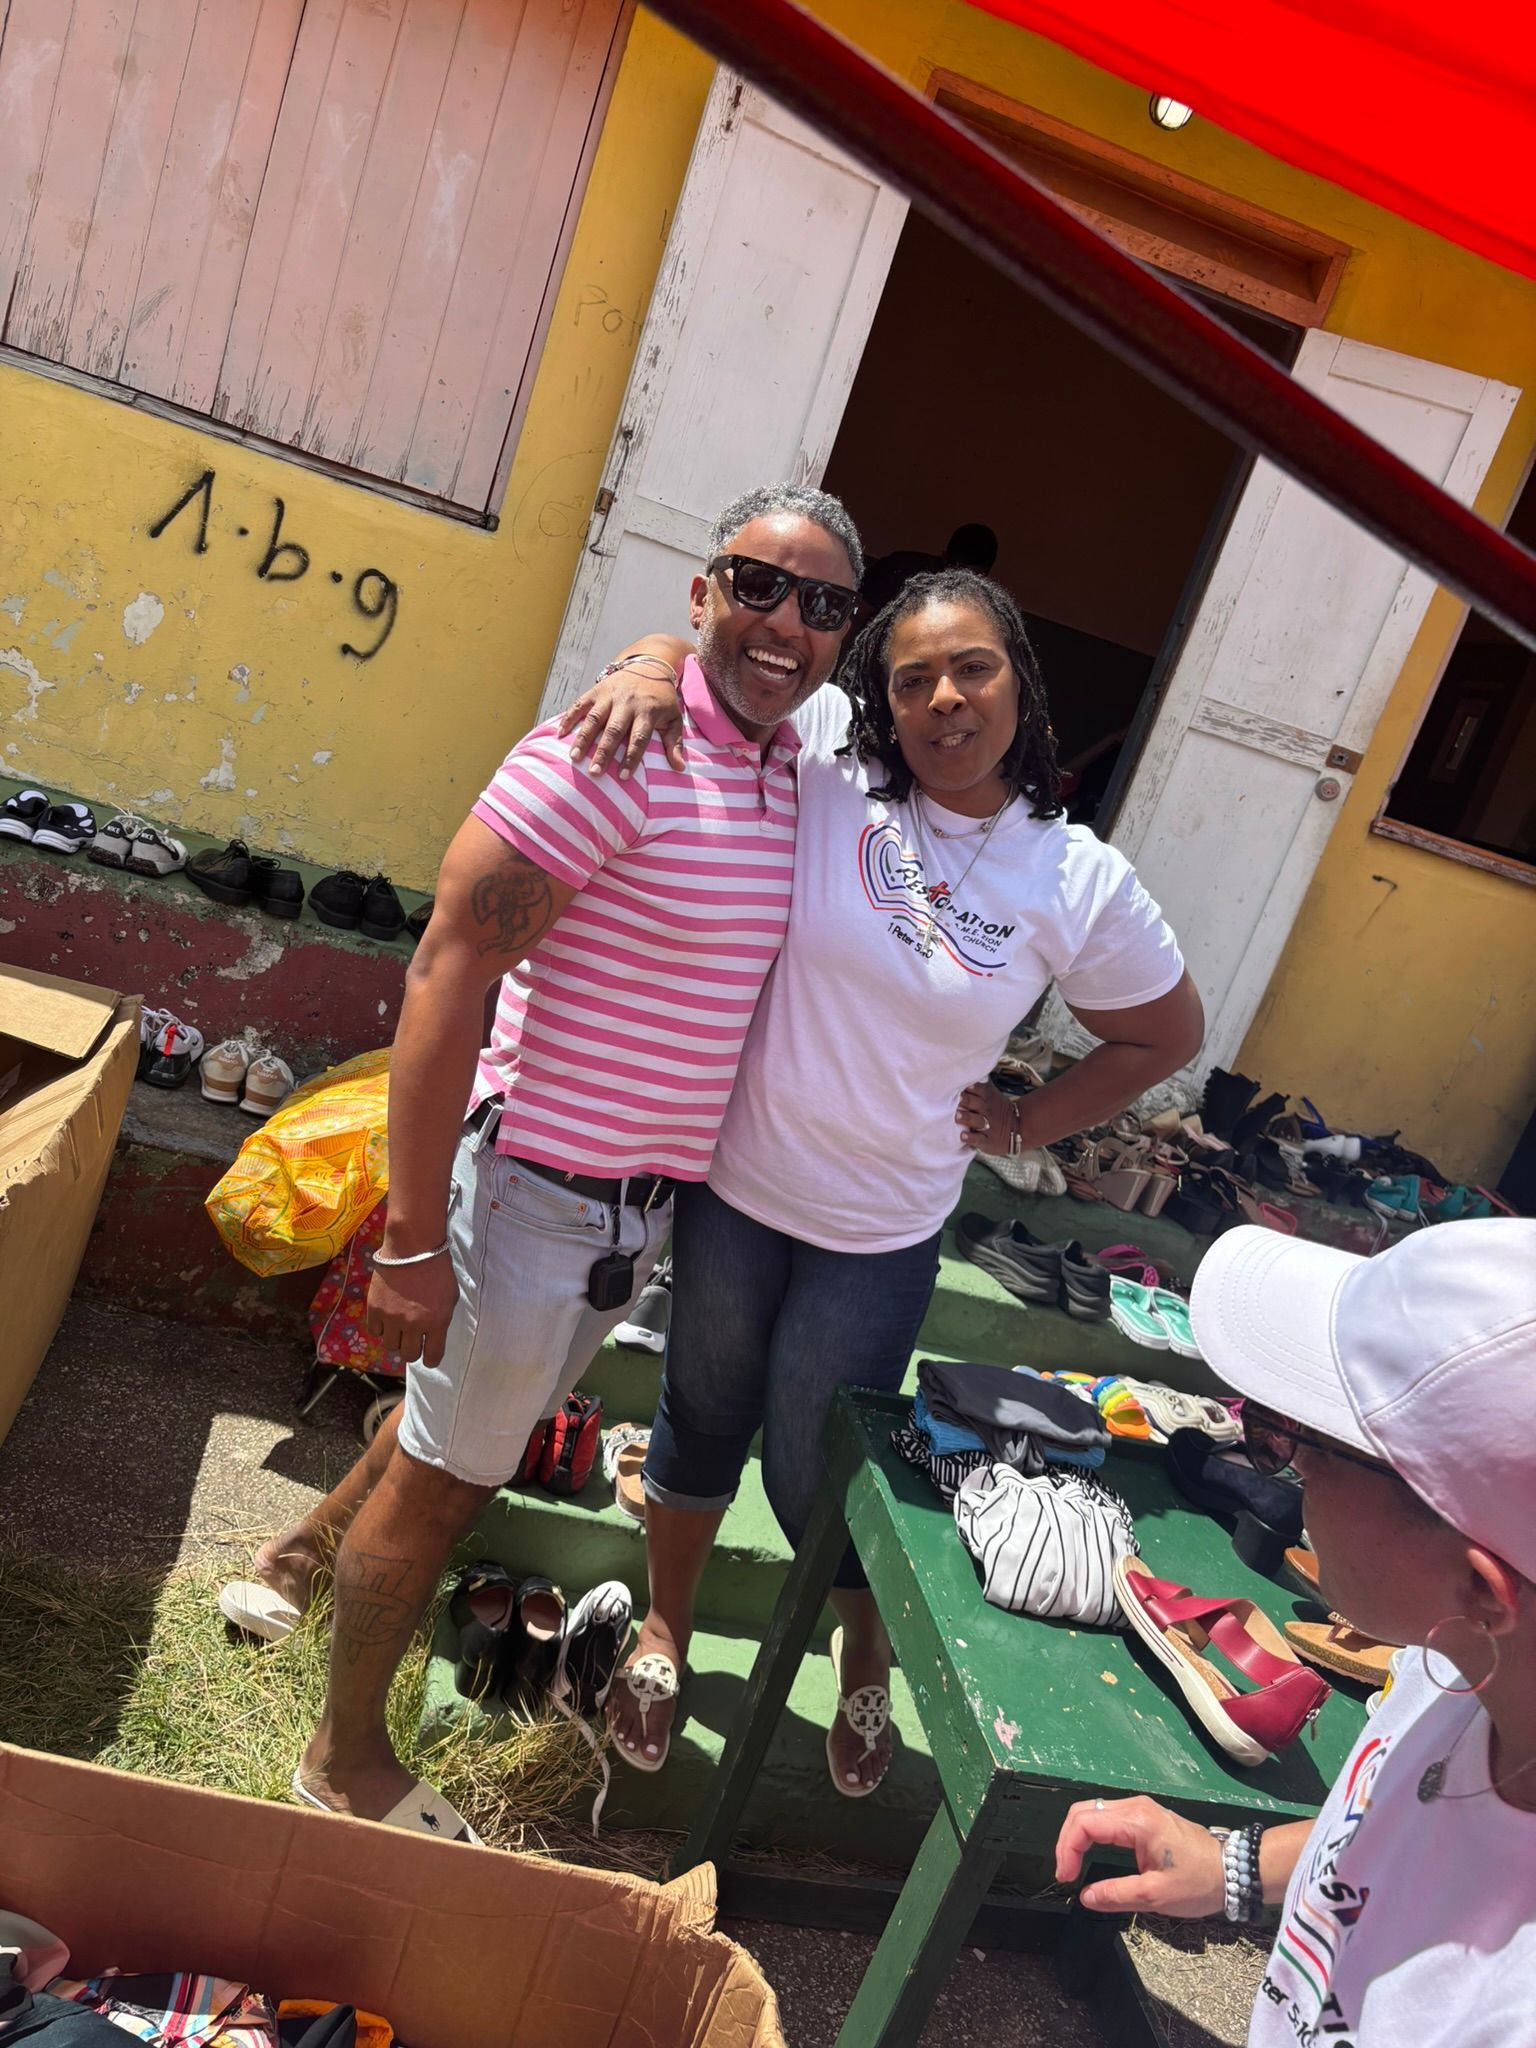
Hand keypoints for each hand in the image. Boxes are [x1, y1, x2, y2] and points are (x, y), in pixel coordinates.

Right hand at [366, 1254, 459, 1368]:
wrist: (412, 1247)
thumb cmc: (437, 1268)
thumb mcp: (451, 1296)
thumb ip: (442, 1318)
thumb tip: (433, 1333)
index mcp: (437, 1322)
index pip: (433, 1356)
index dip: (431, 1359)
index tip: (429, 1357)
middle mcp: (413, 1324)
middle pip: (409, 1355)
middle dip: (413, 1350)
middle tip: (413, 1340)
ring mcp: (392, 1318)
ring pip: (391, 1346)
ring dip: (397, 1339)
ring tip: (399, 1327)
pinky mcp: (375, 1309)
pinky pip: (375, 1331)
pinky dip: (382, 1328)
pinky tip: (387, 1318)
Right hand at [558, 666, 685, 778]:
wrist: (649, 665)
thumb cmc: (662, 699)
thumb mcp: (673, 718)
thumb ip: (675, 743)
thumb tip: (679, 768)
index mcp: (647, 711)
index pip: (639, 738)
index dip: (631, 758)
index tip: (623, 778)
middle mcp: (627, 702)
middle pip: (614, 730)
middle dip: (604, 752)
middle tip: (594, 773)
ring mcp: (609, 695)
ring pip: (594, 718)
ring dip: (583, 738)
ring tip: (574, 758)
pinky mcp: (596, 690)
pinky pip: (580, 704)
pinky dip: (569, 718)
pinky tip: (560, 734)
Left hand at [956, 1079, 1020, 1155]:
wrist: (1019, 1128)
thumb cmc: (997, 1109)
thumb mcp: (992, 1095)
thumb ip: (979, 1085)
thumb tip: (964, 1071)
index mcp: (987, 1098)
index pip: (978, 1089)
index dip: (970, 1087)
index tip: (957, 1083)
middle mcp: (987, 1110)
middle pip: (975, 1104)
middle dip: (965, 1100)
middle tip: (956, 1098)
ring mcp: (988, 1126)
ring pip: (977, 1121)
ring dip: (967, 1118)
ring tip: (957, 1116)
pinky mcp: (987, 1141)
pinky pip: (979, 1139)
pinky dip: (971, 1138)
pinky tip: (963, 1136)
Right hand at [1054, 1796, 1225, 1916]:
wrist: (1233, 1870)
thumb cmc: (1197, 1882)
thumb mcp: (1156, 1896)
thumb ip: (1116, 1894)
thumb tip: (1085, 1896)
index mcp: (1136, 1821)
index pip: (1085, 1823)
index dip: (1067, 1849)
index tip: (1066, 1878)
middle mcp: (1134, 1807)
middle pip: (1084, 1811)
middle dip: (1067, 1841)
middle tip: (1066, 1873)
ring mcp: (1140, 1809)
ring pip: (1094, 1812)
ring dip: (1078, 1836)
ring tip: (1074, 1866)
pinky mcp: (1144, 1816)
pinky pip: (1107, 1818)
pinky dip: (1091, 1834)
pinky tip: (1089, 1854)